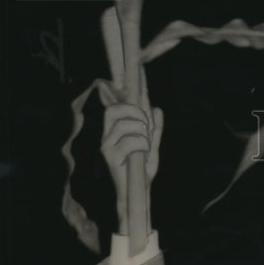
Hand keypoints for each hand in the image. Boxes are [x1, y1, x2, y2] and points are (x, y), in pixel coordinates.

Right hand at [99, 84, 162, 235]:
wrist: (136, 193)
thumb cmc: (142, 170)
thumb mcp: (152, 146)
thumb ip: (155, 128)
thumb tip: (157, 108)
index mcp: (116, 129)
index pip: (118, 103)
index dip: (127, 89)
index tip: (137, 71)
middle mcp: (107, 134)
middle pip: (116, 109)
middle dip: (136, 114)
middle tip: (146, 128)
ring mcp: (106, 144)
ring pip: (128, 124)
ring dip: (143, 133)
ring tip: (144, 146)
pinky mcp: (109, 155)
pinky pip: (132, 141)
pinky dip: (142, 146)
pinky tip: (141, 155)